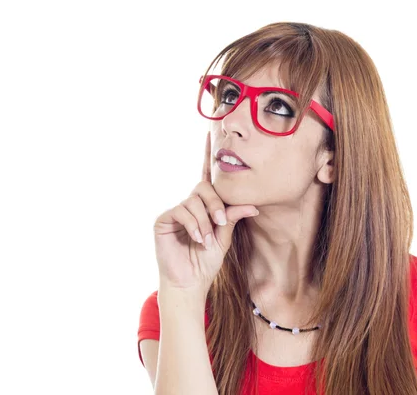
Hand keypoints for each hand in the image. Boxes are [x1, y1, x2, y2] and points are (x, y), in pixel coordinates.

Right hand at [153, 132, 257, 295]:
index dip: (206, 156)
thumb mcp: (224, 237)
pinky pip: (181, 211)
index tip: (208, 134)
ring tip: (206, 240)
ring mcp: (175, 211)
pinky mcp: (163, 219)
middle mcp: (189, 204)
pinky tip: (197, 239)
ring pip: (194, 201)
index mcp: (204, 206)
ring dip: (204, 222)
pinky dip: (193, 225)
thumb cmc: (206, 260)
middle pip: (204, 187)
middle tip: (220, 223)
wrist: (191, 281)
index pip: (206, 177)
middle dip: (215, 204)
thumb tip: (252, 205)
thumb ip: (233, 217)